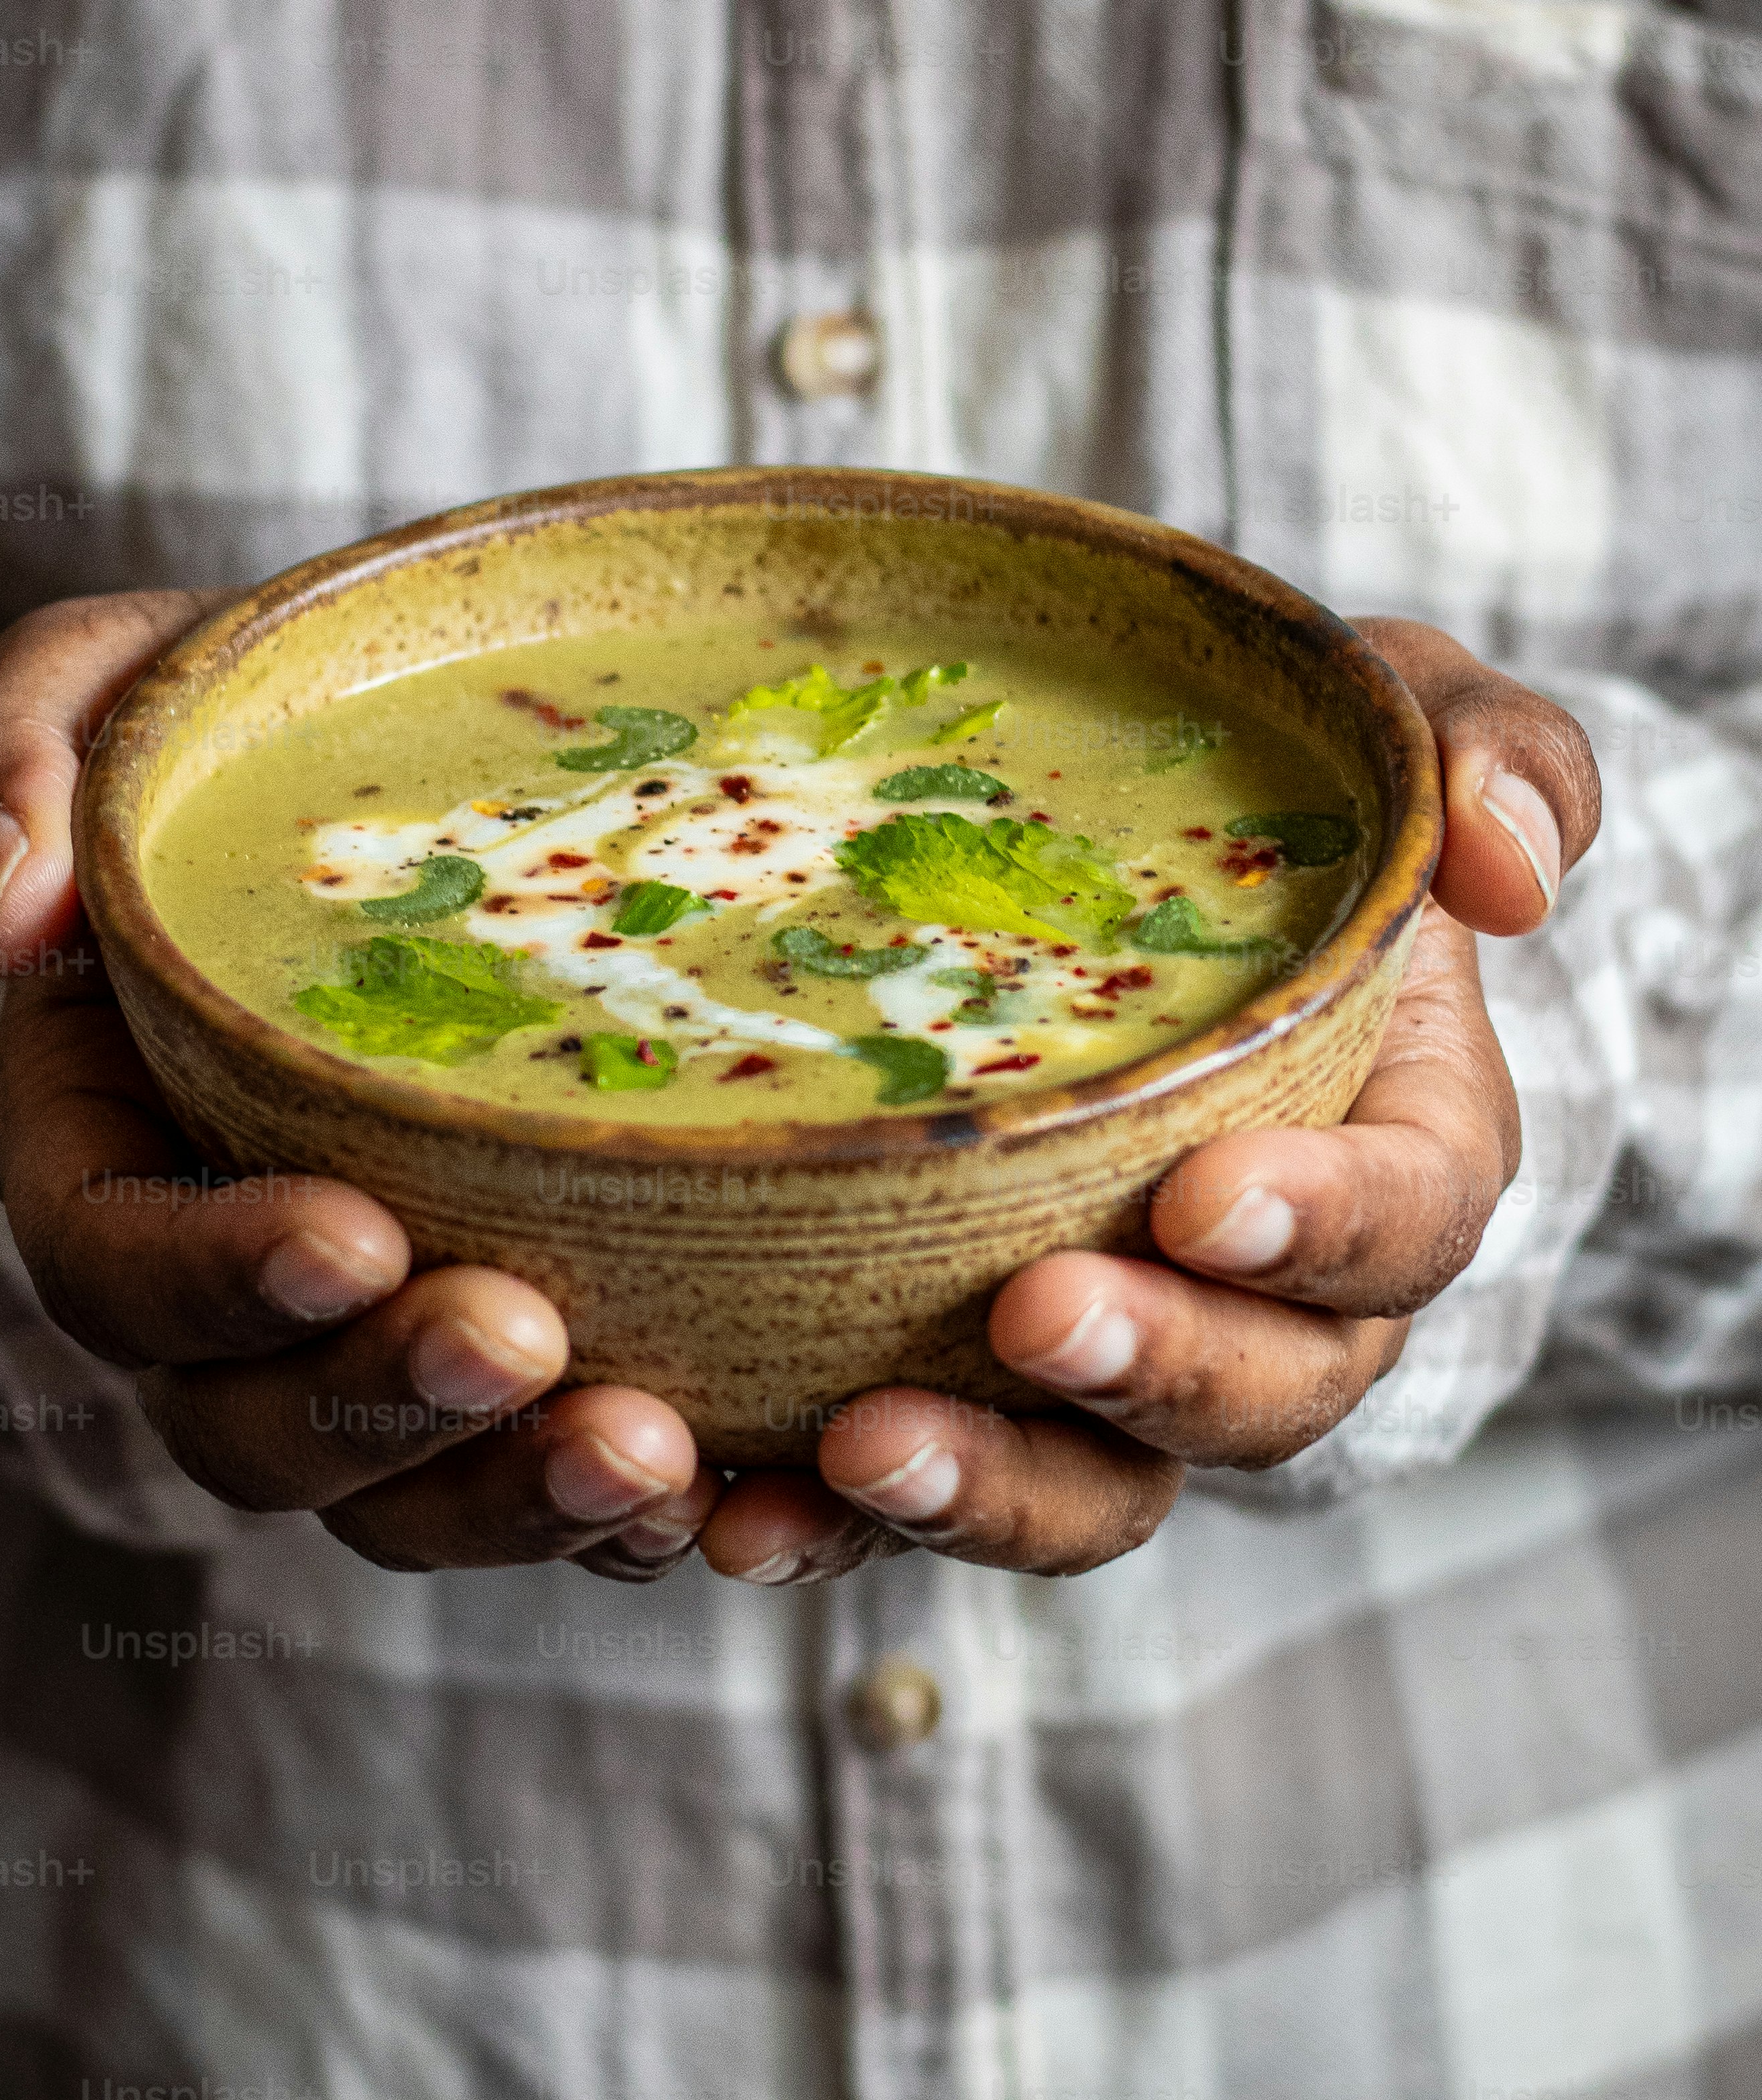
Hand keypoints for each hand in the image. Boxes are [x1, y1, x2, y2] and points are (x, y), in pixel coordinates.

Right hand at [0, 595, 721, 1578]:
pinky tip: (733, 1487)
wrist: (409, 754)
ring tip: (650, 1453)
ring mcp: (364, 1337)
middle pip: (252, 1424)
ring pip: (402, 1499)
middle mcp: (220, 1278)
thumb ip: (12, 764)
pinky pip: (544, 1485)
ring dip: (512, 1499)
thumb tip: (2, 916)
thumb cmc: (244, 718)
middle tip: (525, 1338)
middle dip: (382, 1409)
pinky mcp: (515, 1358)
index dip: (215, 1274)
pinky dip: (628, 1518)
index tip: (353, 1232)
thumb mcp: (114, 684)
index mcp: (98, 1139)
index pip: (112, 1261)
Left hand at [697, 619, 1602, 1584]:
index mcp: (1402, 1146)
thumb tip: (1511, 870)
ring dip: (991, 1487)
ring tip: (862, 1447)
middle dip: (1156, 1369)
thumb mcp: (1396, 724)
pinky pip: (931, 1482)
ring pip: (1098, 1483)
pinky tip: (737, 1513)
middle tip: (1033, 1315)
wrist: (1134, 855)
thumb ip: (1493, 755)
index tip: (1204, 1197)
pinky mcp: (983, 1388)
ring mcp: (1131, 1357)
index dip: (1323, 1227)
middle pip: (1261, 1394)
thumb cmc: (1285, 790)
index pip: (1407, 1218)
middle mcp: (1283, 1295)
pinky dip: (838, 1523)